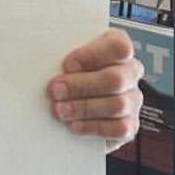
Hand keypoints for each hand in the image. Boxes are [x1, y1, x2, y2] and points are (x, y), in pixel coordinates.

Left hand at [47, 29, 142, 151]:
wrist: (73, 99)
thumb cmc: (67, 71)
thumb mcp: (62, 55)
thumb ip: (58, 54)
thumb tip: (42, 60)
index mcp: (116, 47)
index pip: (118, 46)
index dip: (92, 55)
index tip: (66, 65)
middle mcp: (130, 72)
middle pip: (116, 78)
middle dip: (81, 86)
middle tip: (55, 90)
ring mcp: (132, 99)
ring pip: (117, 104)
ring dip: (83, 108)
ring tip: (59, 109)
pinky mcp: (129, 124)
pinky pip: (119, 128)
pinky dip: (93, 127)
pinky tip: (74, 124)